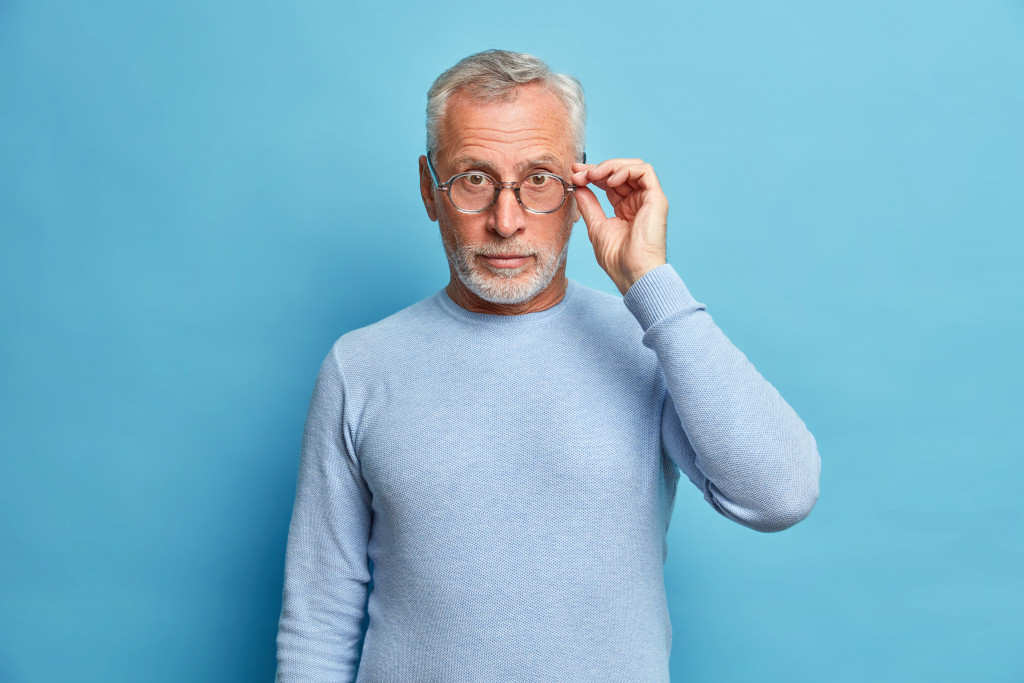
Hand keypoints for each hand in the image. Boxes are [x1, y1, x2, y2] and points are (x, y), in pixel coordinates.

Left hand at [571, 159, 668, 294]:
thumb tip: (578, 186)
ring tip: (593, 175)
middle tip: (580, 173)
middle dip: (597, 168)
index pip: (609, 182)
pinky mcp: (657, 199)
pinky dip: (626, 170)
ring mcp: (648, 199)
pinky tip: (610, 180)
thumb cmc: (617, 259)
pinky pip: (645, 172)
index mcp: (625, 208)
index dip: (592, 174)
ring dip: (610, 166)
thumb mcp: (596, 226)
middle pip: (620, 172)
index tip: (575, 174)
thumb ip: (589, 205)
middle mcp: (638, 201)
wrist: (633, 273)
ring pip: (633, 167)